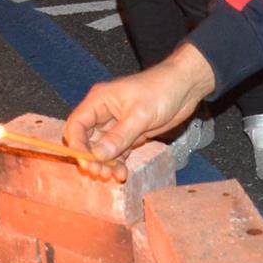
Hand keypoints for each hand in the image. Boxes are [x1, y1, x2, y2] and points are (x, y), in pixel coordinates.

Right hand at [64, 43, 216, 177]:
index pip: (76, 125)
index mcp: (99, 101)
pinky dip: (118, 163)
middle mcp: (103, 113)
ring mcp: (116, 125)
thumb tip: (97, 155)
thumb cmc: (161, 90)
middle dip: (92, 158)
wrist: (185, 86)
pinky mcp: (130, 134)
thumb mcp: (139, 115)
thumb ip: (119, 136)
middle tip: (100, 173)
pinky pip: (117, 152)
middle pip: (87, 139)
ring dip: (106, 164)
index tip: (86, 163)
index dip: (77, 145)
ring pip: (102, 149)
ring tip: (114, 176)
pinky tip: (123, 173)